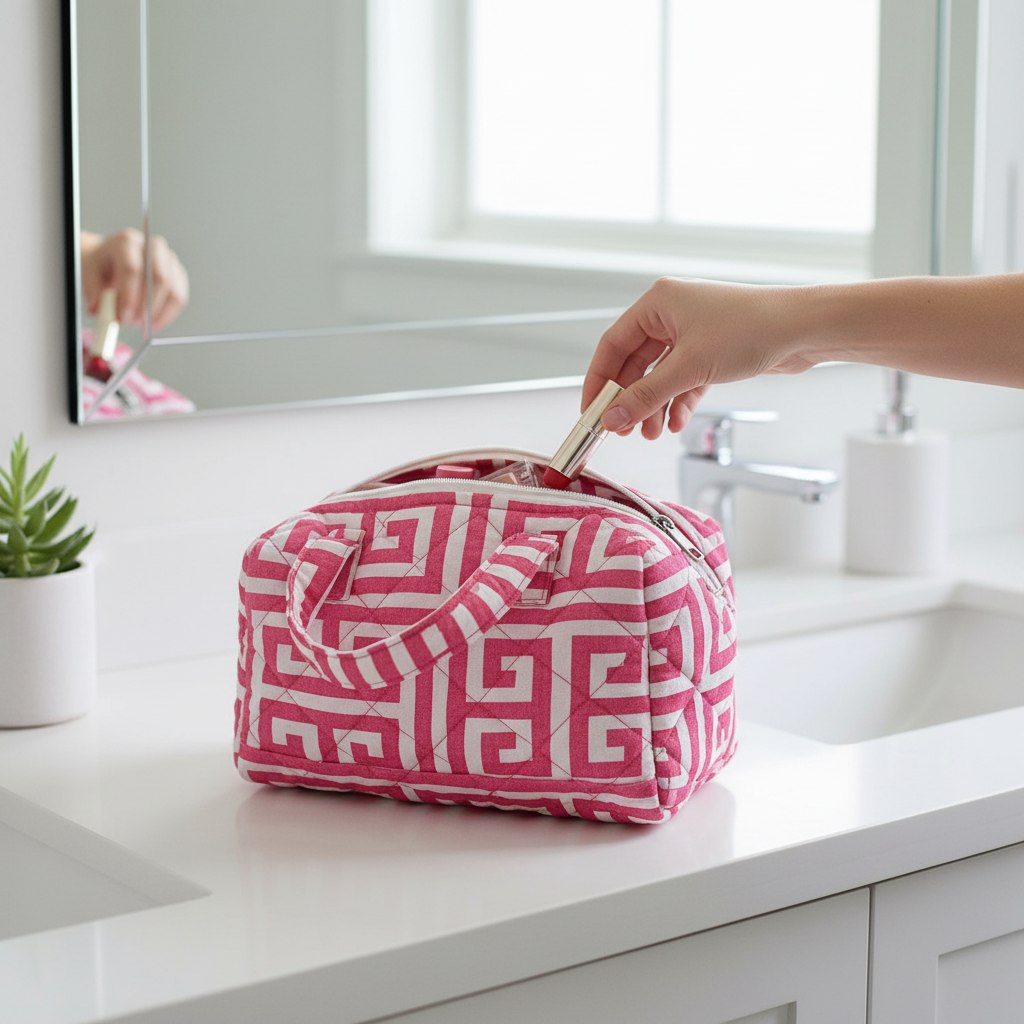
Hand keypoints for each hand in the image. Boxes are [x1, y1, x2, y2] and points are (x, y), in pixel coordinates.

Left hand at [80, 229, 189, 331]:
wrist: (112, 259)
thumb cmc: (102, 266)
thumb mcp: (90, 275)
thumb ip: (94, 293)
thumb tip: (101, 312)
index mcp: (126, 241)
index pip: (132, 268)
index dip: (129, 296)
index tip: (123, 317)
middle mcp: (152, 247)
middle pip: (158, 277)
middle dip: (147, 306)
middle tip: (134, 323)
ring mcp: (169, 260)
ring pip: (172, 290)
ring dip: (157, 313)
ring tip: (141, 324)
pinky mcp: (178, 274)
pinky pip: (179, 298)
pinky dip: (168, 315)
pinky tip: (154, 323)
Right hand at [582, 277, 819, 438]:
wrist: (804, 329)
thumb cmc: (751, 330)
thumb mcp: (688, 368)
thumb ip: (645, 397)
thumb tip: (611, 419)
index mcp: (658, 303)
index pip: (612, 345)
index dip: (598, 381)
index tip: (591, 412)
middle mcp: (672, 314)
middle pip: (635, 364)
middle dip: (630, 400)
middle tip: (622, 429)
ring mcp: (693, 333)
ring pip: (660, 376)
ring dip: (655, 406)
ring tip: (652, 432)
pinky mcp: (712, 351)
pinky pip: (683, 380)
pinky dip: (678, 402)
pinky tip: (678, 422)